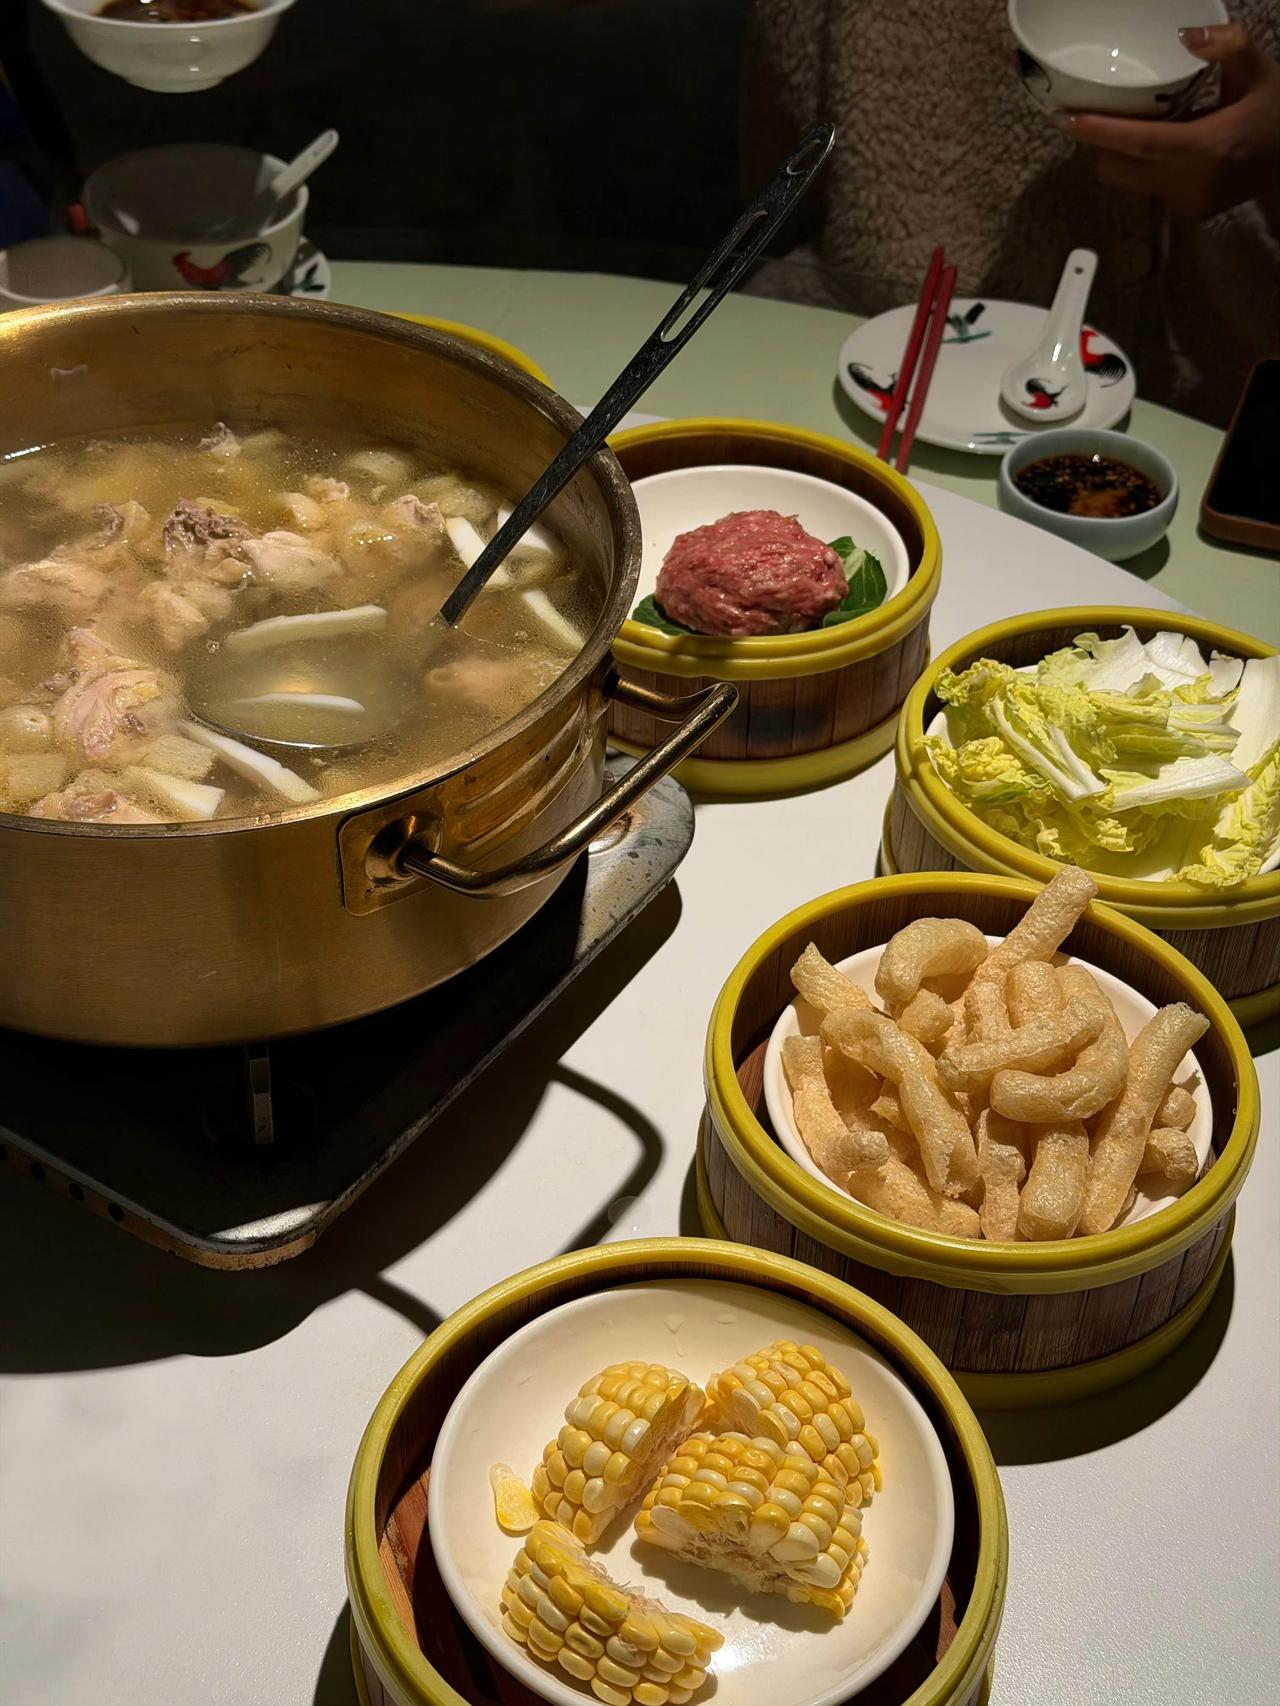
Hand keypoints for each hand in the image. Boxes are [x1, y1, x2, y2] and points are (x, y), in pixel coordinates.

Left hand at [1054, 23, 1279, 219]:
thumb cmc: (1276, 113)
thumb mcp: (1260, 71)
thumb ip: (1229, 45)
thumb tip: (1185, 34)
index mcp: (1205, 147)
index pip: (1140, 142)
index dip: (1099, 131)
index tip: (1065, 118)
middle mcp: (1188, 183)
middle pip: (1120, 168)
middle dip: (1100, 145)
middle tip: (1094, 115)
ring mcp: (1185, 203)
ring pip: (1129, 181)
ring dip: (1121, 156)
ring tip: (1130, 126)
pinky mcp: (1187, 213)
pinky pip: (1148, 189)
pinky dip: (1143, 167)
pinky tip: (1159, 146)